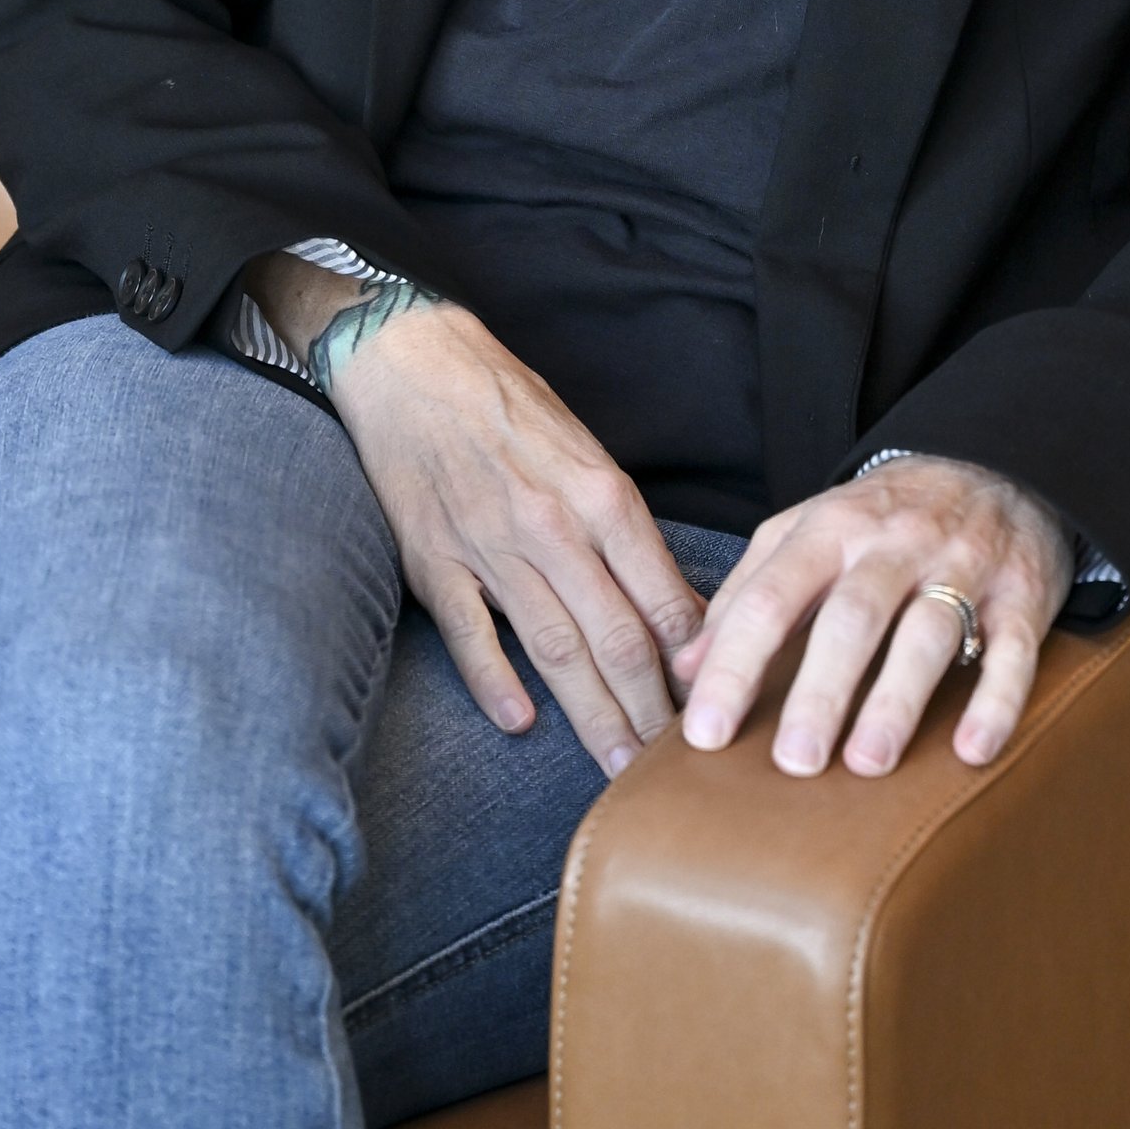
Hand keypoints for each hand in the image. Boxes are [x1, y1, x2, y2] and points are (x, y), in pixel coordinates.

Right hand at [256, 266, 702, 777]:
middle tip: (677, 769)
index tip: (717, 712)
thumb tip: (671, 606)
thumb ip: (622, 530)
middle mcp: (553, 526)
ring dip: (593, 716)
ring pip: (555, 649)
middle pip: (617, 639)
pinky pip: (470, 634)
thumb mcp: (584, 451)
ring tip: (621, 769)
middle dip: (653, 713)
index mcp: (600, 495)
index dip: (696, 666)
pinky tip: (521, 723)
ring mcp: (490, 547)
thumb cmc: (507, 405)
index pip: (663, 600)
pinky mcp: (434, 560)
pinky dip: (496, 681)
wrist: (412, 359)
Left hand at [674, 455, 1072, 776]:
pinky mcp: (1021, 595)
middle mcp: (894, 544)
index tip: (705, 733)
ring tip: (866, 764)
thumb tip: (686, 671)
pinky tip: (971, 751)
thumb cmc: (881, 518)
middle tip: (792, 763)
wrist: (993, 464)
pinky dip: (995, 701)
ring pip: (927, 633)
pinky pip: (1013, 649)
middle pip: (851, 618)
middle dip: (820, 691)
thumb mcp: (806, 533)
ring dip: (897, 701)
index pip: (772, 598)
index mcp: (829, 528)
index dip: (735, 664)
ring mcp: (961, 567)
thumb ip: (746, 594)